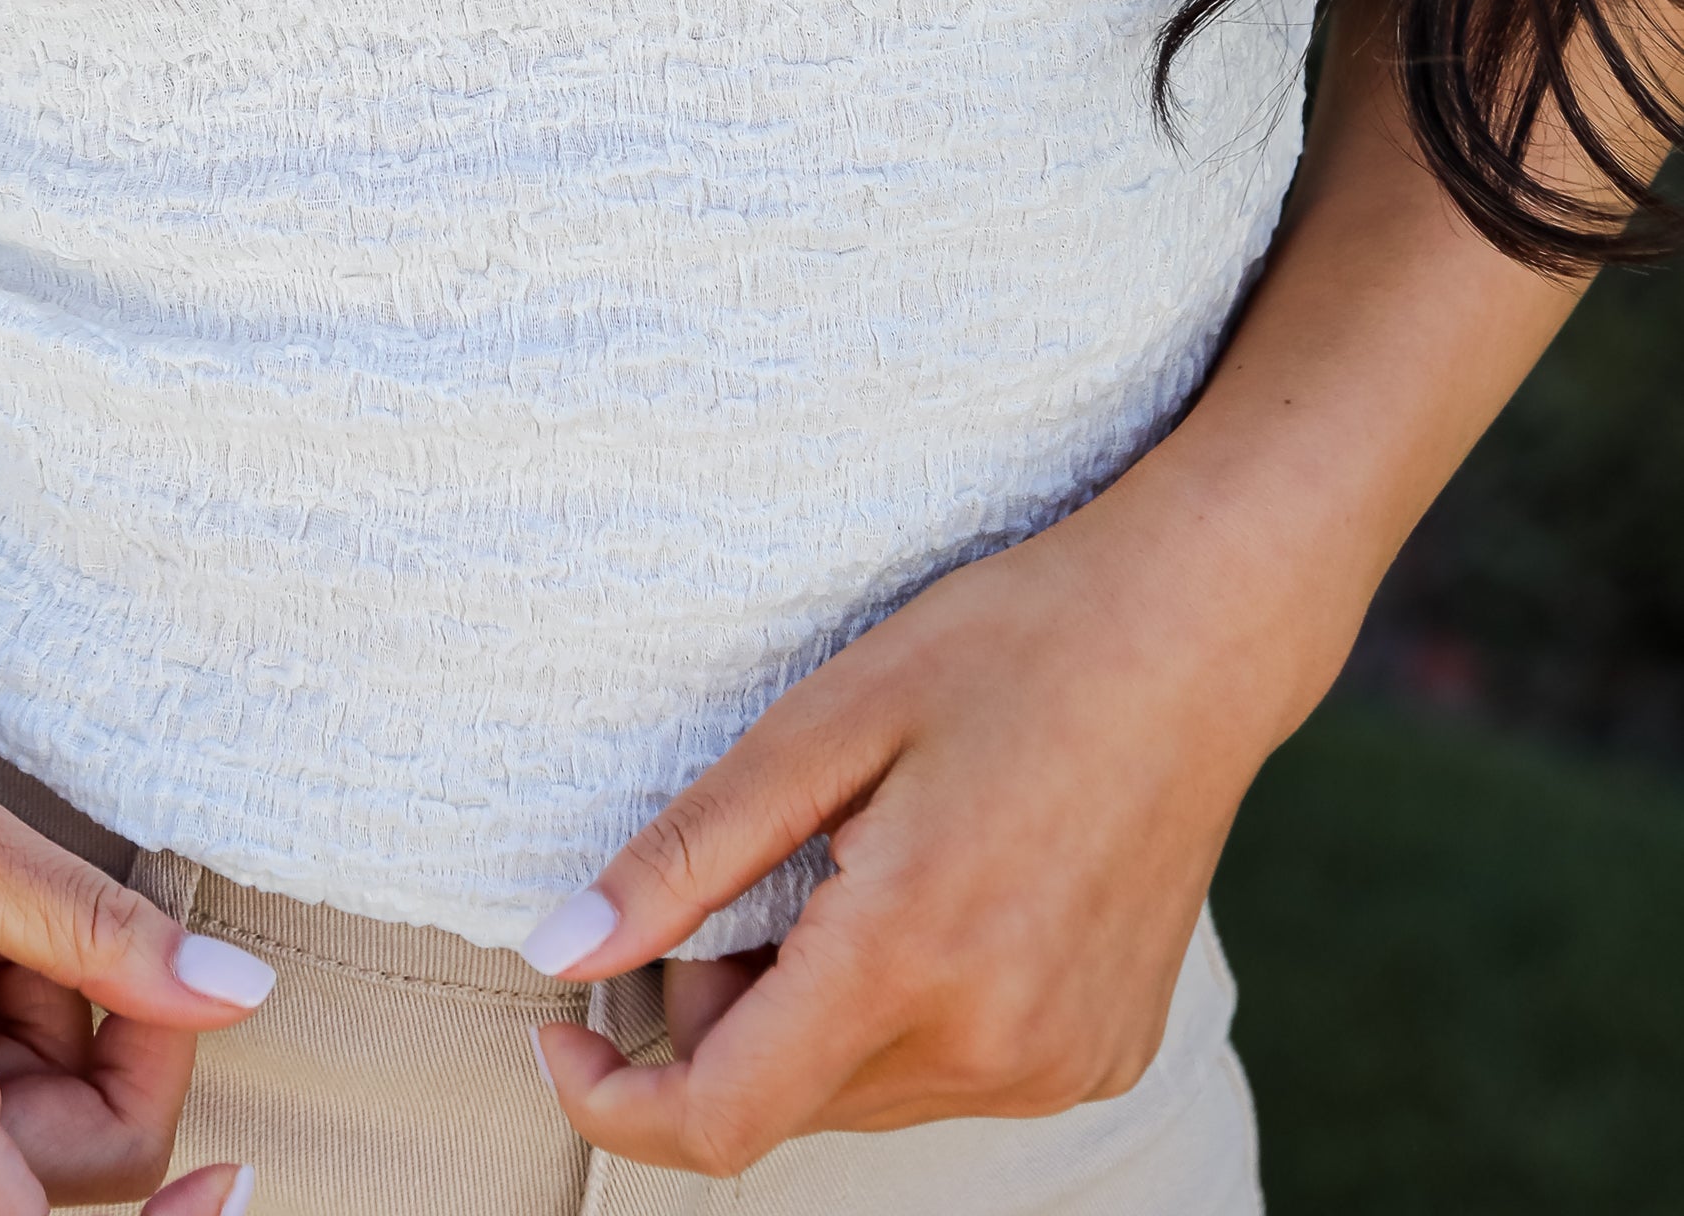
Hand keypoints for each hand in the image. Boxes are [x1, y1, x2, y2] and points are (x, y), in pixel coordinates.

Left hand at [521, 466, 1323, 1179]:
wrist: (1196, 638)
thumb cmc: (1007, 649)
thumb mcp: (824, 724)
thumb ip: (686, 856)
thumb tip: (561, 953)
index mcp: (910, 961)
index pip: (721, 1120)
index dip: (616, 1099)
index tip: (562, 1028)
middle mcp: (993, 1047)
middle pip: (785, 1102)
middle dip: (719, 1016)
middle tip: (753, 874)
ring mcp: (1059, 1066)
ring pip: (864, 1096)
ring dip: (810, 1018)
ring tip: (847, 871)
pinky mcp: (1101, 1058)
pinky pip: (950, 1077)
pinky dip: (900, 1017)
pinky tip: (933, 899)